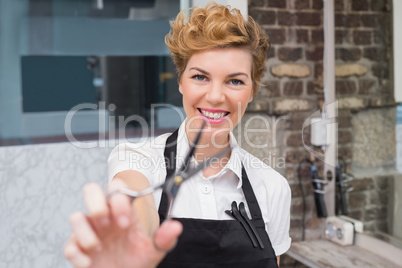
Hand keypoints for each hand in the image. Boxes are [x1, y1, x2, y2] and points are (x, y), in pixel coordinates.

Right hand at [64, 180, 182, 267]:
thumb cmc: (139, 258)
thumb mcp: (155, 249)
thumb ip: (165, 238)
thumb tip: (176, 226)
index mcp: (124, 210)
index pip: (119, 189)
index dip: (120, 201)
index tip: (126, 223)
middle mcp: (105, 216)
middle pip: (91, 191)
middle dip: (96, 204)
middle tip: (107, 224)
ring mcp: (90, 230)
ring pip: (76, 216)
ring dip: (85, 233)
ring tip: (98, 247)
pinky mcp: (78, 247)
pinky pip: (69, 245)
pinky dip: (77, 254)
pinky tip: (90, 262)